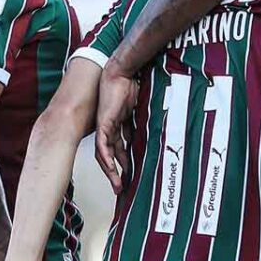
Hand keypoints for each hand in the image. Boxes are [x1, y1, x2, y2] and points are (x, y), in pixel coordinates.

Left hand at [95, 65, 137, 193]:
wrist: (122, 73)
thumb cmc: (131, 87)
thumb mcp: (140, 111)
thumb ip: (143, 124)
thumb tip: (157, 136)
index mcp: (118, 126)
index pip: (120, 149)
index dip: (125, 162)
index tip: (131, 174)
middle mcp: (110, 129)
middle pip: (111, 156)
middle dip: (116, 173)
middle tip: (122, 187)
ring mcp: (105, 127)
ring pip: (105, 155)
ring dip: (111, 171)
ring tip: (118, 184)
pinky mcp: (103, 124)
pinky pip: (103, 145)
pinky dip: (107, 158)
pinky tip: (111, 168)